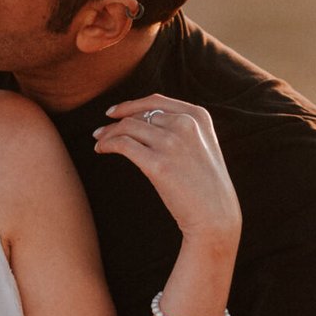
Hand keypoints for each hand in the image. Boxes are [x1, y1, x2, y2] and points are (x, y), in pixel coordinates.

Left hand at [93, 94, 240, 249]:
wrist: (215, 214)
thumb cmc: (206, 185)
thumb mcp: (202, 145)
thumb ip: (182, 129)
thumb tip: (145, 121)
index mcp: (198, 116)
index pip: (156, 101)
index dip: (130, 105)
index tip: (114, 112)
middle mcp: (185, 124)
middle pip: (139, 115)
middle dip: (116, 122)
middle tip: (100, 132)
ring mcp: (172, 142)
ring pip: (127, 127)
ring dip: (108, 133)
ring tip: (99, 141)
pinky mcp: (158, 164)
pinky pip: (123, 144)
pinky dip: (107, 144)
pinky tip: (101, 150)